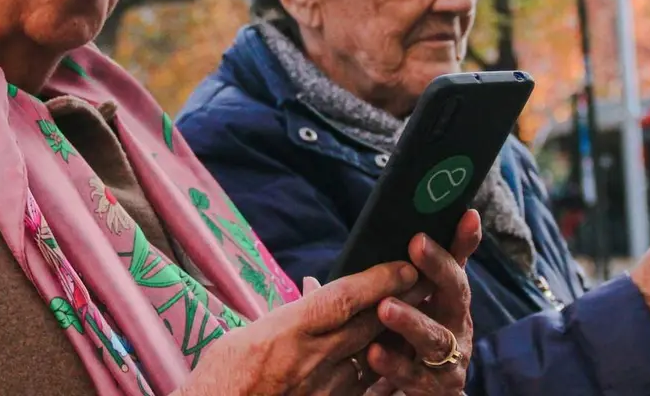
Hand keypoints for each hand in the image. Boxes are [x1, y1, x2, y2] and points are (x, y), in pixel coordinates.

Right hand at [177, 260, 418, 395]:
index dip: (378, 280)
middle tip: (427, 279)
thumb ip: (284, 313)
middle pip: (368, 323)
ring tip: (421, 313)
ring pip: (373, 354)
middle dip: (400, 300)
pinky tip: (399, 359)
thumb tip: (313, 291)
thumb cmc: (222, 380)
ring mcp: (323, 388)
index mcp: (287, 331)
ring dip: (398, 333)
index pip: (344, 298)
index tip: (404, 265)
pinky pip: (365, 387)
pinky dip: (383, 370)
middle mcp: (311, 358)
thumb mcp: (245, 336)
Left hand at [365, 209, 482, 395]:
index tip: (467, 214)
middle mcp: (457, 322)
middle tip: (417, 244)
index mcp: (450, 298)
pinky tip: (374, 353)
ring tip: (386, 308)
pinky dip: (395, 364)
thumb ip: (400, 277)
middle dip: (438, 267)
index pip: (458, 261)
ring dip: (412, 320)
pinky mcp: (436, 386)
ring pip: (435, 336)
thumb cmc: (415, 337)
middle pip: (455, 292)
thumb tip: (360, 252)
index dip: (465, 239)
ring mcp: (451, 356)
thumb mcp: (413, 304)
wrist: (430, 391)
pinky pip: (414, 375)